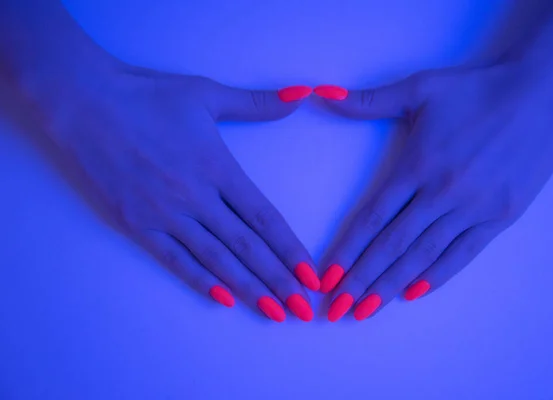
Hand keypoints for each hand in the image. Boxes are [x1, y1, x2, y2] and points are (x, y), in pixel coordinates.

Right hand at [23, 60, 318, 321]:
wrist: (84, 103)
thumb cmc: (147, 96)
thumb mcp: (207, 93)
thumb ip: (256, 103)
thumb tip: (301, 95)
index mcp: (218, 167)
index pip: (265, 217)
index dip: (291, 249)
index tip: (311, 273)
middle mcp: (196, 197)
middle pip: (247, 247)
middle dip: (279, 281)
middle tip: (302, 308)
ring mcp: (165, 214)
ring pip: (216, 259)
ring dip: (248, 289)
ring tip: (273, 312)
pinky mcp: (136, 224)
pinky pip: (174, 259)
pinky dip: (199, 280)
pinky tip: (222, 300)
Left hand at [314, 60, 552, 320]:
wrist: (540, 94)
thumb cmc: (476, 90)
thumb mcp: (420, 88)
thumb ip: (370, 100)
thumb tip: (325, 96)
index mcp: (417, 164)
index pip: (372, 217)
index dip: (347, 250)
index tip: (327, 277)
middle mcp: (441, 192)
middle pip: (392, 245)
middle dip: (361, 280)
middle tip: (336, 309)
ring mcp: (473, 208)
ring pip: (423, 255)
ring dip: (391, 285)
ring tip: (366, 310)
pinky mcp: (500, 217)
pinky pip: (463, 253)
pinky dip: (437, 275)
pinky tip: (413, 292)